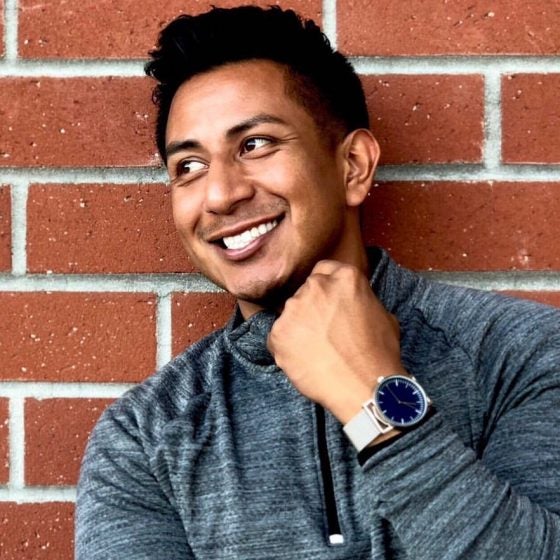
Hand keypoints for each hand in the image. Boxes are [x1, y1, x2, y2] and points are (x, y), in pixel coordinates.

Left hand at [267, 260, 405, 423]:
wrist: (364, 387)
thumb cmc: (378, 354)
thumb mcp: (383, 314)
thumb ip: (362, 300)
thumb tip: (354, 303)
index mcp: (345, 277)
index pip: (324, 270)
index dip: (326, 289)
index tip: (328, 304)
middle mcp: (316, 286)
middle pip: (305, 292)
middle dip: (312, 309)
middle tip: (323, 333)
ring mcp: (294, 308)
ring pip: (290, 314)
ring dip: (298, 328)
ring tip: (316, 352)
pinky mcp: (278, 332)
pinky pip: (277, 337)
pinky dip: (287, 349)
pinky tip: (305, 361)